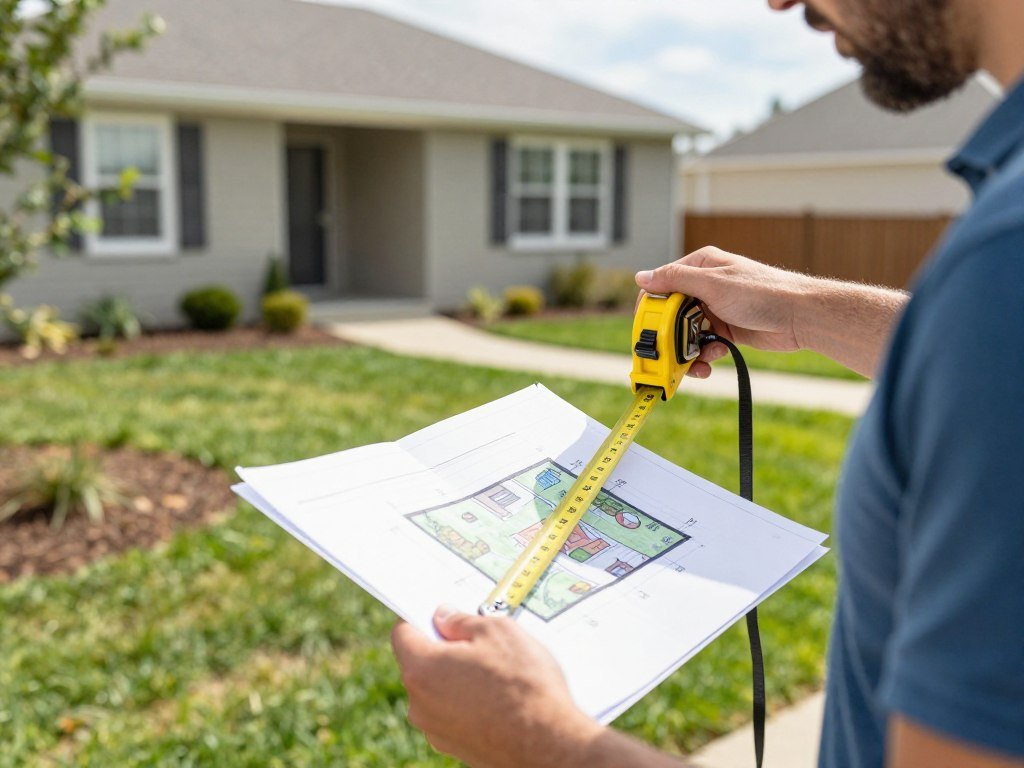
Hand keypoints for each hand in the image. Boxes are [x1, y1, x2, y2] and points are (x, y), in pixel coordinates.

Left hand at [391, 606, 600, 767]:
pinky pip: (451, 712)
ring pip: (437, 689)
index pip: (403, 632)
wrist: (548, 744)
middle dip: (444, 648)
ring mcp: (435, 729)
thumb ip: (462, 620)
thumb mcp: (497, 631)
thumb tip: (445, 618)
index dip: (423, 617)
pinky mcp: (453, 746)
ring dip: (457, 677)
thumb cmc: (524, 687)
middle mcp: (420, 703)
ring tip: (496, 674)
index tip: (441, 614)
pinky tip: (498, 698)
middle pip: (420, 662)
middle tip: (479, 642)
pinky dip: (467, 702)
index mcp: (422, 669)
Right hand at [635, 247, 812, 377]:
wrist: (800, 316)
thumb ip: (676, 280)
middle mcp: (705, 287)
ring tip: (695, 361)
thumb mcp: (713, 284)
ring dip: (686, 350)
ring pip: (685, 333)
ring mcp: (715, 310)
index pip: (662, 284)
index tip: (646, 328)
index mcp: (700, 267)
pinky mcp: (725, 330)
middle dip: (669, 335)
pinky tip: (713, 358)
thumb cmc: (762, 292)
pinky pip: (703, 345)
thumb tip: (642, 277)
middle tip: (668, 352)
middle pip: (672, 313)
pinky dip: (703, 356)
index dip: (652, 308)